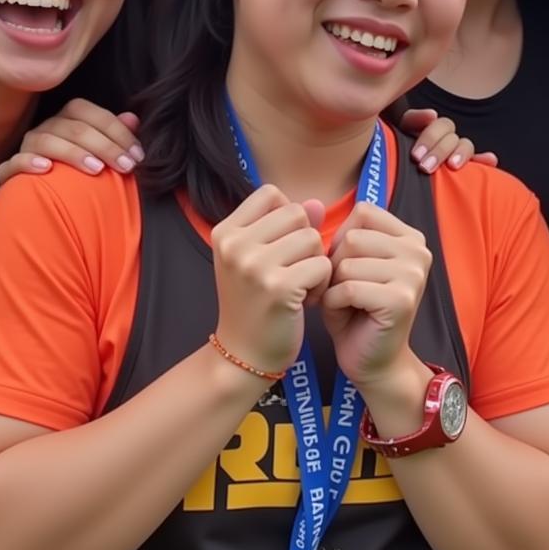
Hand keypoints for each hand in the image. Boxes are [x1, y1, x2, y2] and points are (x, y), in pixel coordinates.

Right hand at [0, 99, 143, 182]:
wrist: (52, 206)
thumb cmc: (83, 175)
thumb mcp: (103, 155)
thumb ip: (116, 136)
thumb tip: (132, 119)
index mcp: (68, 119)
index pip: (90, 113)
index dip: (116, 131)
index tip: (137, 155)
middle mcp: (46, 129)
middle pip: (73, 127)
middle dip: (104, 146)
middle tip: (126, 166)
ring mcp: (27, 148)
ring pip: (44, 140)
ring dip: (73, 153)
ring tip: (96, 169)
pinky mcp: (9, 172)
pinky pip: (11, 163)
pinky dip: (27, 163)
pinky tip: (46, 169)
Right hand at [211, 186, 331, 376]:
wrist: (242, 356)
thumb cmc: (254, 303)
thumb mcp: (259, 258)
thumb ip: (286, 225)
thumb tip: (315, 202)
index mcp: (225, 232)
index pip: (270, 193)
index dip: (287, 217)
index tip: (281, 247)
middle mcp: (235, 245)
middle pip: (297, 213)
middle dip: (305, 240)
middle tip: (294, 270)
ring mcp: (255, 265)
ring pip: (313, 238)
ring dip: (316, 263)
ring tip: (299, 286)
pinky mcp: (280, 287)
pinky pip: (323, 265)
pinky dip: (322, 284)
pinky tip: (306, 301)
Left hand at [322, 202, 430, 388]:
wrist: (373, 361)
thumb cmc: (355, 308)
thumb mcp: (350, 262)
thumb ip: (341, 233)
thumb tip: (310, 205)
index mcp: (409, 236)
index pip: (362, 212)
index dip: (342, 240)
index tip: (348, 267)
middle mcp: (418, 250)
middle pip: (353, 237)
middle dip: (336, 265)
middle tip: (345, 290)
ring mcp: (413, 274)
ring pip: (348, 262)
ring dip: (334, 286)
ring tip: (347, 303)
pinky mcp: (401, 299)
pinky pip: (348, 287)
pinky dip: (335, 303)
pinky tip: (347, 314)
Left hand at [400, 108, 497, 172]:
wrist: (391, 172)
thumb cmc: (394, 148)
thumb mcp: (400, 131)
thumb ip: (413, 119)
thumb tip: (432, 114)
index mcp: (430, 128)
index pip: (441, 126)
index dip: (430, 138)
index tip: (416, 155)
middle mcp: (444, 139)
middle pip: (452, 137)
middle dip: (439, 151)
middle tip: (425, 166)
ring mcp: (453, 153)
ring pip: (465, 146)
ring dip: (461, 154)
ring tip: (452, 166)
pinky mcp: (461, 168)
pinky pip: (478, 161)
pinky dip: (484, 160)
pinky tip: (490, 160)